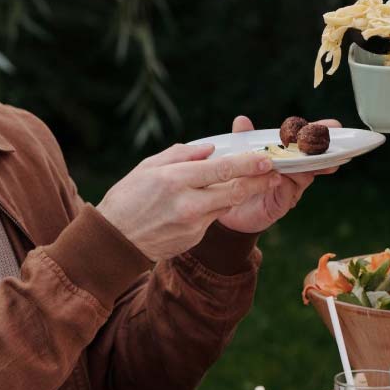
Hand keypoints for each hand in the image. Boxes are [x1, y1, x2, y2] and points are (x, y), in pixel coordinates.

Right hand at [98, 142, 279, 260]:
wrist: (114, 240)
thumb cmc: (127, 197)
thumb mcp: (148, 167)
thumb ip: (181, 154)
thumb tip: (210, 149)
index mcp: (175, 180)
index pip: (221, 169)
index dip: (248, 164)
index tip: (266, 160)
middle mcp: (187, 203)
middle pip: (234, 191)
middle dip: (258, 182)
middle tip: (275, 173)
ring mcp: (192, 224)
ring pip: (226, 205)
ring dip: (243, 194)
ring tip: (258, 183)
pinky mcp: (193, 238)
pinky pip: (211, 217)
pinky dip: (215, 207)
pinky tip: (213, 200)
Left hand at [218, 116, 338, 233]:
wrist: (229, 211)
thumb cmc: (240, 180)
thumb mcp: (239, 156)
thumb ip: (243, 139)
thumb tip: (242, 120)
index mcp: (286, 155)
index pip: (305, 142)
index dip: (320, 132)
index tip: (333, 126)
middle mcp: (293, 171)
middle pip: (312, 159)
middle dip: (322, 151)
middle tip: (328, 145)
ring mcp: (290, 188)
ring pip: (304, 175)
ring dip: (303, 166)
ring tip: (299, 159)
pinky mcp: (281, 204)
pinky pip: (288, 192)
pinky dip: (286, 184)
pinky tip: (281, 178)